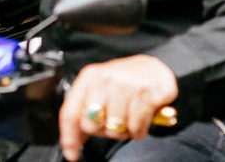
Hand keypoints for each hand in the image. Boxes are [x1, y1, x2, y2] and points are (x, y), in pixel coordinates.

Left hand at [58, 55, 177, 160]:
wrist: (155, 70)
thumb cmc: (126, 82)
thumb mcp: (101, 90)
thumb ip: (84, 113)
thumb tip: (73, 142)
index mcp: (89, 77)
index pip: (71, 112)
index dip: (69, 137)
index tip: (72, 153)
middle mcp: (105, 79)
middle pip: (91, 124)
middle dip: (102, 130)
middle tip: (113, 121)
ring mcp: (126, 85)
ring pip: (114, 129)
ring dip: (123, 131)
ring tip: (129, 117)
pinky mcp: (145, 94)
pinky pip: (136, 128)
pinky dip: (139, 130)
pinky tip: (141, 118)